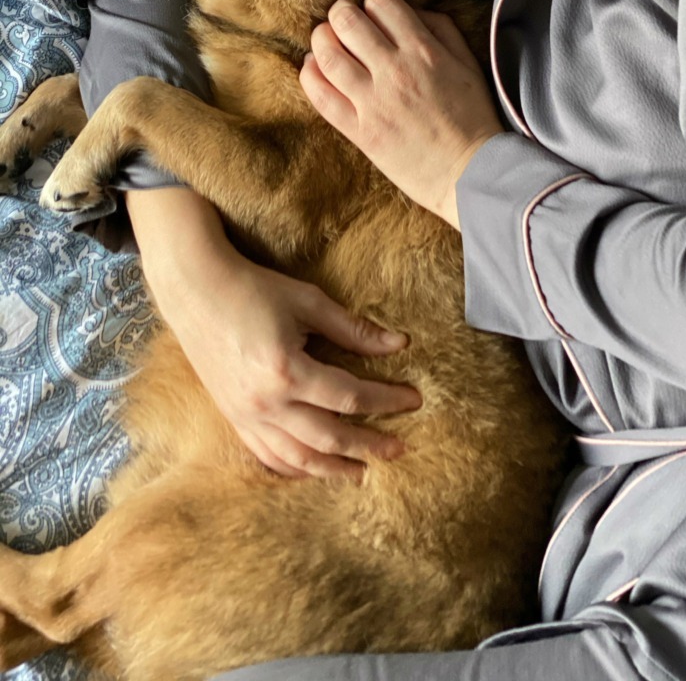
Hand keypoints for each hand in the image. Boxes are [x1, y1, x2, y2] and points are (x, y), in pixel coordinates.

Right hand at [127, 189, 420, 480]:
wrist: (196, 289)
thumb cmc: (254, 288)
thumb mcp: (309, 302)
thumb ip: (353, 330)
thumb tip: (399, 344)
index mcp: (287, 371)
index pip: (349, 397)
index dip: (386, 401)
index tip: (413, 400)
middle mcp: (266, 402)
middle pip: (328, 436)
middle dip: (368, 445)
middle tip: (399, 449)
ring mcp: (245, 414)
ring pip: (297, 457)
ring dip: (333, 468)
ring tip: (363, 472)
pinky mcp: (232, 416)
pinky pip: (266, 455)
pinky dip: (294, 468)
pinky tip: (314, 469)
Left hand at [300, 0, 502, 228]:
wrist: (471, 172)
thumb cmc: (473, 118)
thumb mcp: (468, 64)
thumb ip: (442, 30)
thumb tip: (412, 11)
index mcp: (423, 51)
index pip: (381, 3)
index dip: (373, 3)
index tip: (373, 14)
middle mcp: (395, 71)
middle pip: (348, 22)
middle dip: (340, 14)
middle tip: (341, 20)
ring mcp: (374, 102)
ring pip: (328, 55)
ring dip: (320, 40)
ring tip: (325, 41)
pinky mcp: (360, 131)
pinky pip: (321, 96)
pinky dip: (310, 75)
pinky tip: (313, 68)